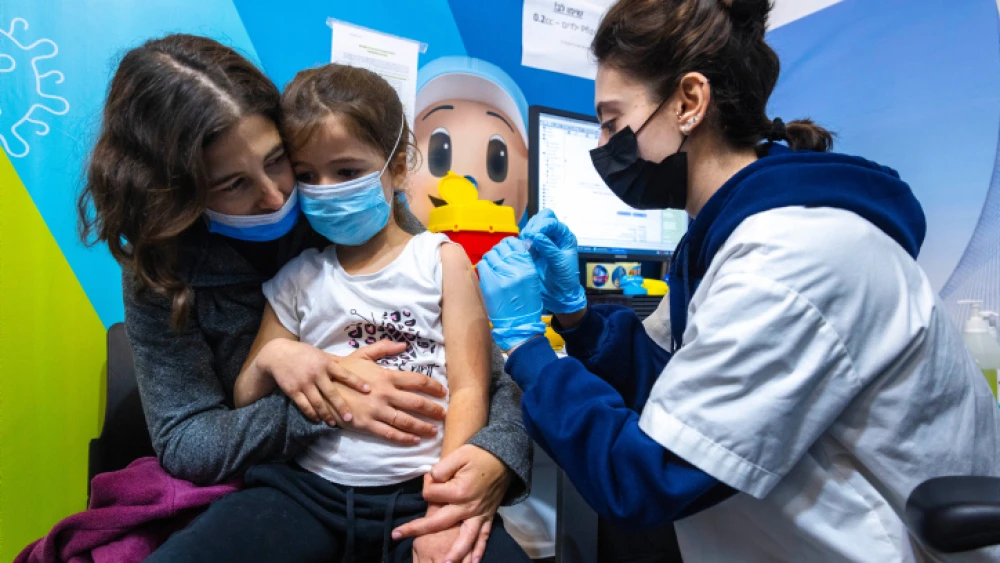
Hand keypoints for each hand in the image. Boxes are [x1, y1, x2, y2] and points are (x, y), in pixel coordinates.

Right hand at [255, 338, 374, 423]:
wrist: (278, 354)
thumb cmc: (304, 354)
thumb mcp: (321, 354)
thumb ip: (336, 361)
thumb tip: (356, 364)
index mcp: (326, 363)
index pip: (345, 374)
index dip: (357, 382)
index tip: (368, 390)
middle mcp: (316, 374)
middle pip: (331, 393)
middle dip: (341, 406)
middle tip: (350, 418)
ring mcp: (304, 383)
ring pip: (317, 402)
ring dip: (326, 414)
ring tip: (333, 423)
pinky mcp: (293, 390)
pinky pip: (304, 405)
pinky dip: (311, 413)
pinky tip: (318, 419)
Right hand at [330, 344, 448, 444]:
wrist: (321, 384)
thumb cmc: (344, 368)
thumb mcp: (363, 354)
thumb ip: (384, 348)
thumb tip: (404, 344)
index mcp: (387, 376)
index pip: (418, 381)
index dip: (434, 387)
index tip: (443, 392)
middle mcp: (385, 393)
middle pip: (417, 403)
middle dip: (433, 410)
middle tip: (444, 414)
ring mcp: (377, 410)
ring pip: (406, 420)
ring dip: (423, 426)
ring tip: (434, 431)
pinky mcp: (367, 424)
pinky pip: (389, 433)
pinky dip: (404, 438)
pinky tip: (414, 440)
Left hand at [393, 445, 510, 562]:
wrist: (504, 458)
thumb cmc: (479, 455)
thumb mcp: (458, 455)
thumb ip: (441, 468)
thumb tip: (430, 480)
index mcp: (459, 491)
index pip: (431, 494)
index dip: (426, 486)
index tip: (429, 479)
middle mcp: (468, 507)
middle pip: (439, 522)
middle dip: (416, 529)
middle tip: (397, 535)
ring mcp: (479, 514)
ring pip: (465, 538)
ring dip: (455, 553)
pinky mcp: (487, 516)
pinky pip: (484, 536)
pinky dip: (479, 550)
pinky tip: (473, 562)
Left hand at [477, 238, 545, 350]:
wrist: (520, 324)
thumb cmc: (527, 304)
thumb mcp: (532, 280)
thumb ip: (524, 263)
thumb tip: (515, 248)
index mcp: (528, 267)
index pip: (515, 244)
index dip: (509, 243)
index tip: (506, 246)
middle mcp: (516, 269)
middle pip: (501, 248)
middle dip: (499, 251)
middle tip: (498, 258)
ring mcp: (501, 275)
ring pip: (490, 255)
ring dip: (490, 258)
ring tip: (493, 267)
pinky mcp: (489, 283)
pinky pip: (482, 265)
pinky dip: (483, 267)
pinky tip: (487, 273)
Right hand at [519, 209, 586, 313]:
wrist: (559, 294)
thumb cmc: (564, 280)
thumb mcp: (559, 263)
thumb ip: (548, 248)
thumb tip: (536, 236)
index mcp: (565, 237)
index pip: (552, 221)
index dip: (542, 226)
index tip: (534, 236)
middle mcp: (554, 235)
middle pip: (543, 217)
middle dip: (534, 225)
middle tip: (528, 237)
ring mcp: (543, 241)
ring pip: (533, 226)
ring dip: (527, 232)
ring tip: (526, 244)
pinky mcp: (533, 248)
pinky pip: (525, 238)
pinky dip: (522, 240)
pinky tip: (522, 248)